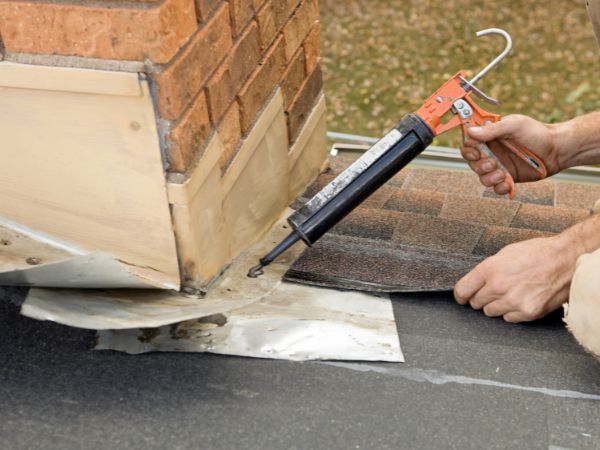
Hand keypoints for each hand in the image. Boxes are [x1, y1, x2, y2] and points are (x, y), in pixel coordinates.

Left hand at [453, 234, 578, 321]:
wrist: (566, 260)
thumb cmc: (537, 253)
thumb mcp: (505, 254)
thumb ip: (487, 270)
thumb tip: (474, 282)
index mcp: (490, 269)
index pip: (462, 290)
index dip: (461, 295)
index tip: (463, 297)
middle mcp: (499, 286)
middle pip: (476, 303)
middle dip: (480, 298)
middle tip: (492, 292)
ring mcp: (514, 301)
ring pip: (490, 312)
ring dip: (496, 305)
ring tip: (510, 293)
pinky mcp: (528, 312)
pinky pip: (509, 318)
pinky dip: (512, 312)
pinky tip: (521, 299)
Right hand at [461, 114, 561, 195]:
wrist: (557, 150)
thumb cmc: (537, 133)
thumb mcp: (514, 125)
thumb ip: (492, 130)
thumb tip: (470, 132)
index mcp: (489, 137)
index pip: (468, 143)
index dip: (468, 149)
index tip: (476, 152)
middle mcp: (491, 152)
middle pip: (472, 163)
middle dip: (479, 166)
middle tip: (493, 163)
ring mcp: (498, 166)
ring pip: (481, 177)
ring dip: (489, 178)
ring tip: (502, 174)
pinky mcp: (507, 178)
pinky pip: (495, 188)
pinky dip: (499, 188)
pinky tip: (508, 184)